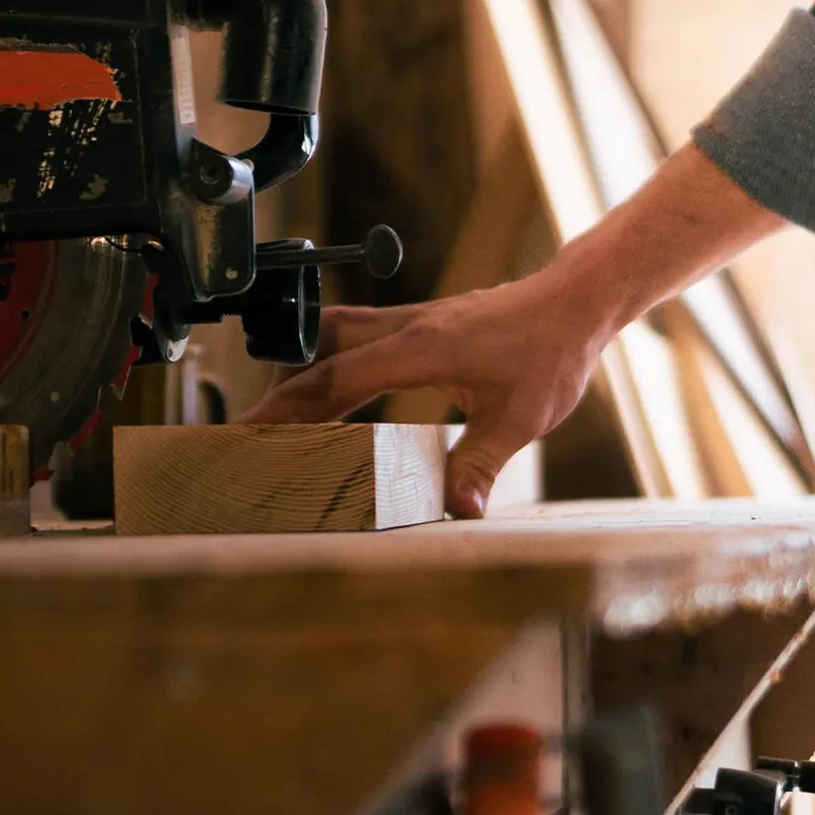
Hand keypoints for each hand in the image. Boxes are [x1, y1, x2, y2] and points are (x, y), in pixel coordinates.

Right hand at [240, 265, 618, 517]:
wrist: (575, 301)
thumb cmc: (552, 351)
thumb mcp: (521, 418)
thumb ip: (481, 464)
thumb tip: (459, 513)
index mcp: (420, 348)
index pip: (334, 380)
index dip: (286, 412)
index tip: (245, 437)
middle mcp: (407, 329)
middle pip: (319, 357)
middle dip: (276, 397)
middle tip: (239, 438)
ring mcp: (412, 323)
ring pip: (334, 339)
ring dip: (300, 376)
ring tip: (270, 422)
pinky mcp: (422, 326)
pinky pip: (358, 340)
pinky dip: (331, 366)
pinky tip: (326, 393)